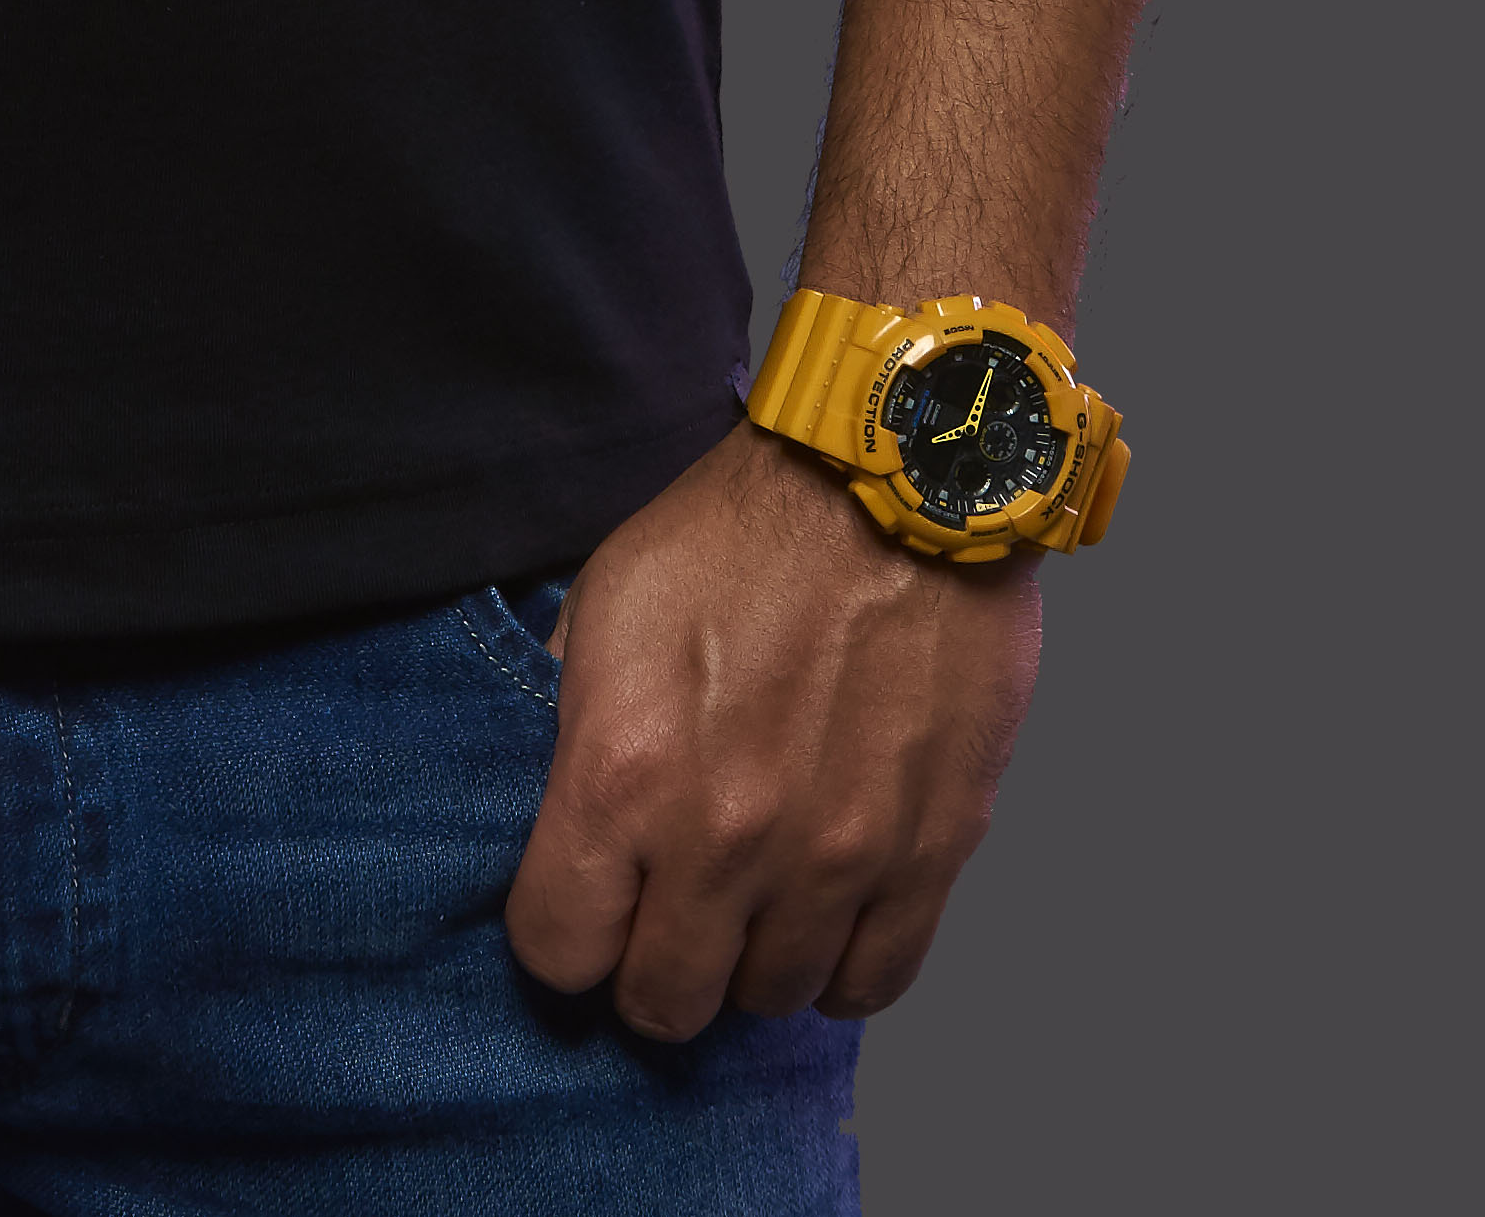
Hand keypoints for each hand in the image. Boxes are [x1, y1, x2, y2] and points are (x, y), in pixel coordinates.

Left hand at [505, 422, 1040, 1034]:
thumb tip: (558, 809)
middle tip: (667, 914)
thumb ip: (574, 722)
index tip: (584, 904)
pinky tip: (825, 917)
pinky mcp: (928, 854)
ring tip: (753, 896)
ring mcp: (833, 858)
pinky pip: (874, 985)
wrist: (893, 481)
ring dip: (751, 958)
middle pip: (664, 1003)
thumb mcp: (608, 601)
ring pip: (769, 1000)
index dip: (562, 935)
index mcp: (624, 773)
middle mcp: (724, 839)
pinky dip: (842, 967)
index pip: (557, 949)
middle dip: (651, 968)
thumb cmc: (743, 529)